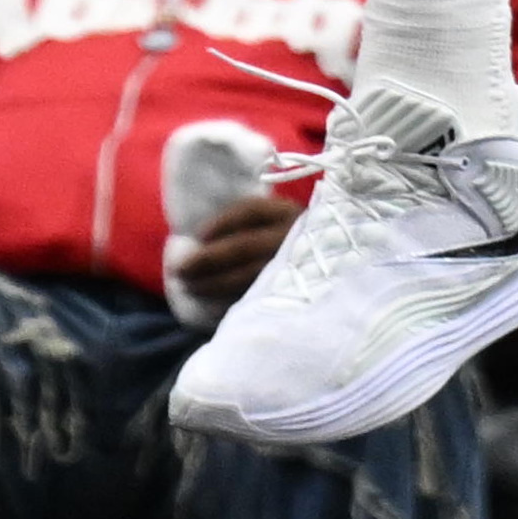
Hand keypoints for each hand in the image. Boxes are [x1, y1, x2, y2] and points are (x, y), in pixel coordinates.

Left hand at [172, 193, 292, 317]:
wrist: (338, 269)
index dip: (221, 222)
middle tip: (179, 270)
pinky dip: (233, 302)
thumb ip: (252, 224)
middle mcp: (292, 239)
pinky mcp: (295, 296)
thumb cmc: (296, 243)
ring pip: (248, 276)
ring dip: (214, 284)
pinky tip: (213, 307)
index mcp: (287, 214)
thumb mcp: (280, 221)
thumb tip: (204, 237)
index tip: (197, 236)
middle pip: (243, 246)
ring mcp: (295, 269)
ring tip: (189, 288)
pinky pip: (258, 298)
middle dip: (207, 259)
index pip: (249, 211)